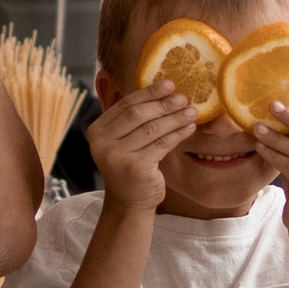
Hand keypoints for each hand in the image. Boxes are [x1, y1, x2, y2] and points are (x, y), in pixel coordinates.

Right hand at [84, 81, 199, 214]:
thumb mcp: (123, 141)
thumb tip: (162, 90)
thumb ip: (132, 120)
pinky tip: (189, 128)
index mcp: (97, 131)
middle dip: (164, 104)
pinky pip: (162, 144)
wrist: (129, 203)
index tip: (169, 84)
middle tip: (183, 98)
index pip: (125, 105)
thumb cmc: (130, 167)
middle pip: (138, 115)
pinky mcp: (136, 167)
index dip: (149, 93)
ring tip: (192, 111)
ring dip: (175, 118)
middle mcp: (102, 143)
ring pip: (152, 129)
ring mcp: (118, 156)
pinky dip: (178, 134)